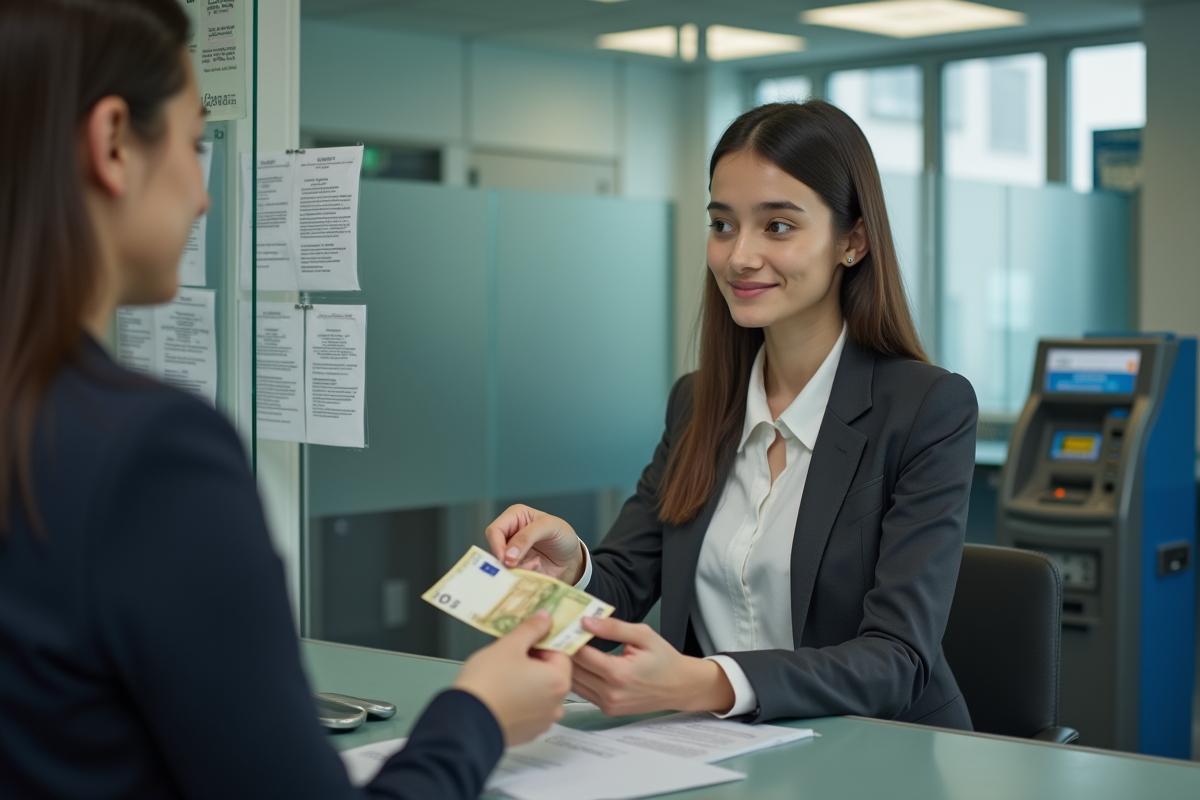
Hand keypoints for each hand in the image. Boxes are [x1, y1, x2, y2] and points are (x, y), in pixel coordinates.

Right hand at [452, 610, 572, 745]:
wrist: (463, 724)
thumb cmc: (487, 683)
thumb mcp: (509, 646)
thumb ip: (531, 629)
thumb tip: (545, 618)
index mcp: (559, 682)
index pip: (560, 653)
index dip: (540, 643)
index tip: (522, 641)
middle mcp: (556, 705)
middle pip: (551, 673)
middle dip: (532, 662)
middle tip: (508, 657)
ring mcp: (542, 722)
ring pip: (539, 692)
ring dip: (526, 681)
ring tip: (501, 677)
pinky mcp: (527, 733)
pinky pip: (528, 709)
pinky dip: (518, 700)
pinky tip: (500, 695)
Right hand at [484, 504, 585, 584]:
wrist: (572, 557)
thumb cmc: (562, 535)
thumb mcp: (549, 527)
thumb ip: (527, 537)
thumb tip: (507, 556)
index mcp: (514, 516)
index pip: (494, 530)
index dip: (497, 545)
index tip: (505, 560)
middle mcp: (509, 534)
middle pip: (494, 549)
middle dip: (505, 560)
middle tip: (518, 566)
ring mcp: (512, 553)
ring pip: (501, 565)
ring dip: (516, 568)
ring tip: (536, 563)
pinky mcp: (517, 568)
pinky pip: (511, 575)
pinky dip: (523, 574)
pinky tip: (537, 566)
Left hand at [570, 617, 734, 716]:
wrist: (679, 687)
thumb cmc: (664, 660)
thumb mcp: (643, 635)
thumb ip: (613, 628)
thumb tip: (586, 621)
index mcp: (618, 673)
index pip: (581, 654)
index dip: (570, 638)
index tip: (565, 625)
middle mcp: (610, 693)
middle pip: (573, 670)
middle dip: (564, 651)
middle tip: (560, 634)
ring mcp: (608, 704)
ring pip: (574, 683)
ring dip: (568, 666)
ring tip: (567, 647)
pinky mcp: (607, 709)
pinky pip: (583, 692)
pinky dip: (578, 677)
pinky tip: (579, 663)